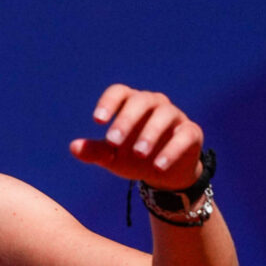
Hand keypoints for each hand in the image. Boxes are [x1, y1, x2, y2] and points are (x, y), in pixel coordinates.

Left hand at [69, 84, 203, 189]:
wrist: (164, 173)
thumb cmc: (132, 157)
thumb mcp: (111, 157)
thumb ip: (94, 151)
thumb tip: (73, 147)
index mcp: (131, 103)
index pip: (119, 92)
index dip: (108, 103)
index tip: (97, 121)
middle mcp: (154, 104)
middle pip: (140, 101)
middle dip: (126, 120)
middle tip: (113, 141)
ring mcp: (174, 116)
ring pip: (163, 115)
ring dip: (149, 134)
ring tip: (138, 154)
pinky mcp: (191, 132)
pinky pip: (184, 136)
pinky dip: (171, 150)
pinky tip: (158, 166)